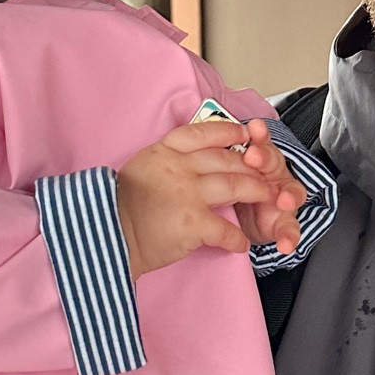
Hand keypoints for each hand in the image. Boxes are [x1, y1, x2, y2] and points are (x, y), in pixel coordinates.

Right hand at [116, 119, 291, 279]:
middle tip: (266, 174)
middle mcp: (178, 167)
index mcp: (164, 152)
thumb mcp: (141, 167)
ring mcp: (187, 194)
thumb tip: (192, 158)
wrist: (107, 234)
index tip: (244, 134)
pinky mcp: (193, 222)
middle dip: (252, 167)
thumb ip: (167, 160)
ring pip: (235, 185)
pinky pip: (226, 228)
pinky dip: (237, 238)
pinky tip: (241, 243)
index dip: (227, 131)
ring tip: (267, 201)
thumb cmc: (119, 207)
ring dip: (256, 193)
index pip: (202, 132)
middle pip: (226, 159)